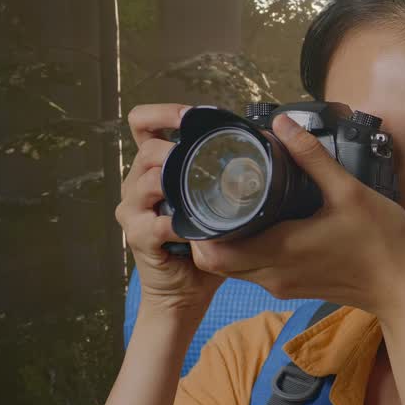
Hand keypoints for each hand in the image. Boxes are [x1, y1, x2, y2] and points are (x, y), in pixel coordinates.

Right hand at [115, 104, 224, 312]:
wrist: (184, 292)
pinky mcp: (138, 236)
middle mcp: (137, 184)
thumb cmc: (203, 245)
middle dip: (177, 149)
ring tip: (200, 190)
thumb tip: (270, 151)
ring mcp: (134, 210)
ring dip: (177, 181)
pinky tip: (195, 229)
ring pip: (148, 180)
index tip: (190, 116)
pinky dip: (178, 224)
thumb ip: (228, 178)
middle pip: (148, 149)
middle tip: (207, 157)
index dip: (162, 113)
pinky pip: (156, 223)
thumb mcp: (215, 204)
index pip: (143, 125)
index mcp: (155, 170)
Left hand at [189, 113, 404, 319]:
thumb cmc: (382, 243)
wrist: (404, 289)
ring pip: (234, 269)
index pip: (213, 253)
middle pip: (216, 262)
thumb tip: (282, 123)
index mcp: (280, 250)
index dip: (199, 227)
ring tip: (234, 205)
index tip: (203, 196)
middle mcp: (274, 274)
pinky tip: (262, 223)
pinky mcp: (293, 287)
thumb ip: (311, 156)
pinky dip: (247, 251)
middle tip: (214, 194)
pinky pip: (255, 272)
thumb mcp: (348, 191)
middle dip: (207, 231)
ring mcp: (282, 284)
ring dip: (227, 243)